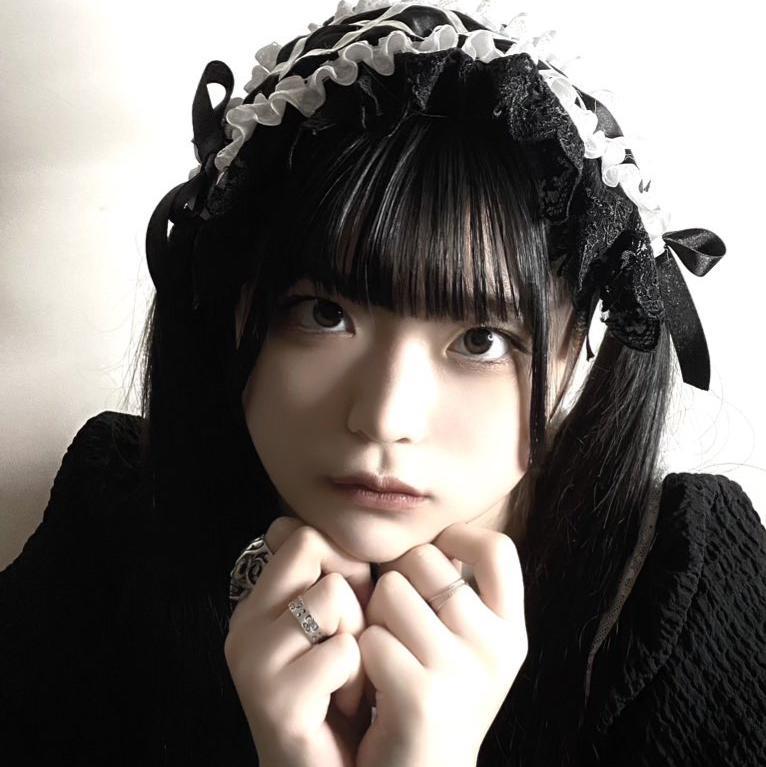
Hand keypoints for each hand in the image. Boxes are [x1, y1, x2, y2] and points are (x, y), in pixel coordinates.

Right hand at [224, 517, 374, 766]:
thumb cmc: (341, 694)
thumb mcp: (338, 623)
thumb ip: (330, 574)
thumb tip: (307, 524)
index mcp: (255, 604)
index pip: (301, 534)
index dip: (341, 562)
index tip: (346, 609)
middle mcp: (244, 625)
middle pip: (314, 547)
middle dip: (350, 591)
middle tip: (347, 642)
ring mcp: (253, 661)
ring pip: (334, 596)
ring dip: (358, 639)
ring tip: (345, 679)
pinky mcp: (275, 700)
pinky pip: (344, 651)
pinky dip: (358, 679)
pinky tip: (341, 707)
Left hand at [355, 522, 526, 766]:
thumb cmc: (434, 693)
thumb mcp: (465, 643)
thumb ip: (453, 589)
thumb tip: (419, 525)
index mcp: (511, 629)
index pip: (499, 549)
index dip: (458, 537)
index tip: (434, 553)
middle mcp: (497, 648)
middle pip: (426, 561)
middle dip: (396, 579)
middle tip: (394, 618)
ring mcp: (463, 673)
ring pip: (390, 593)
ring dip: (374, 618)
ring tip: (385, 651)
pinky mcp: (423, 698)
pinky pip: (372, 638)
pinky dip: (361, 655)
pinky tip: (373, 682)